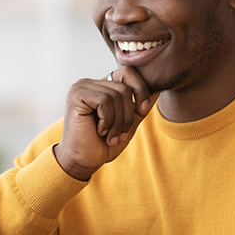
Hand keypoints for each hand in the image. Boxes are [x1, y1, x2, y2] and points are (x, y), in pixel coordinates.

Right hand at [54, 66, 159, 180]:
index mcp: (101, 86)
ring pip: (117, 95)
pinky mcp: (77, 95)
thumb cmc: (103, 145)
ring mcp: (81, 87)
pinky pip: (105, 101)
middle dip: (128, 115)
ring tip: (109, 136)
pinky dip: (107, 121)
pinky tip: (99, 131)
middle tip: (119, 134)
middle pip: (125, 87)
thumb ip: (140, 106)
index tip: (142, 110)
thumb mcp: (128, 123)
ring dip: (118, 122)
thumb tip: (157, 89)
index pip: (128, 72)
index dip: (140, 90)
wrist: (83, 162)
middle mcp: (90, 83)